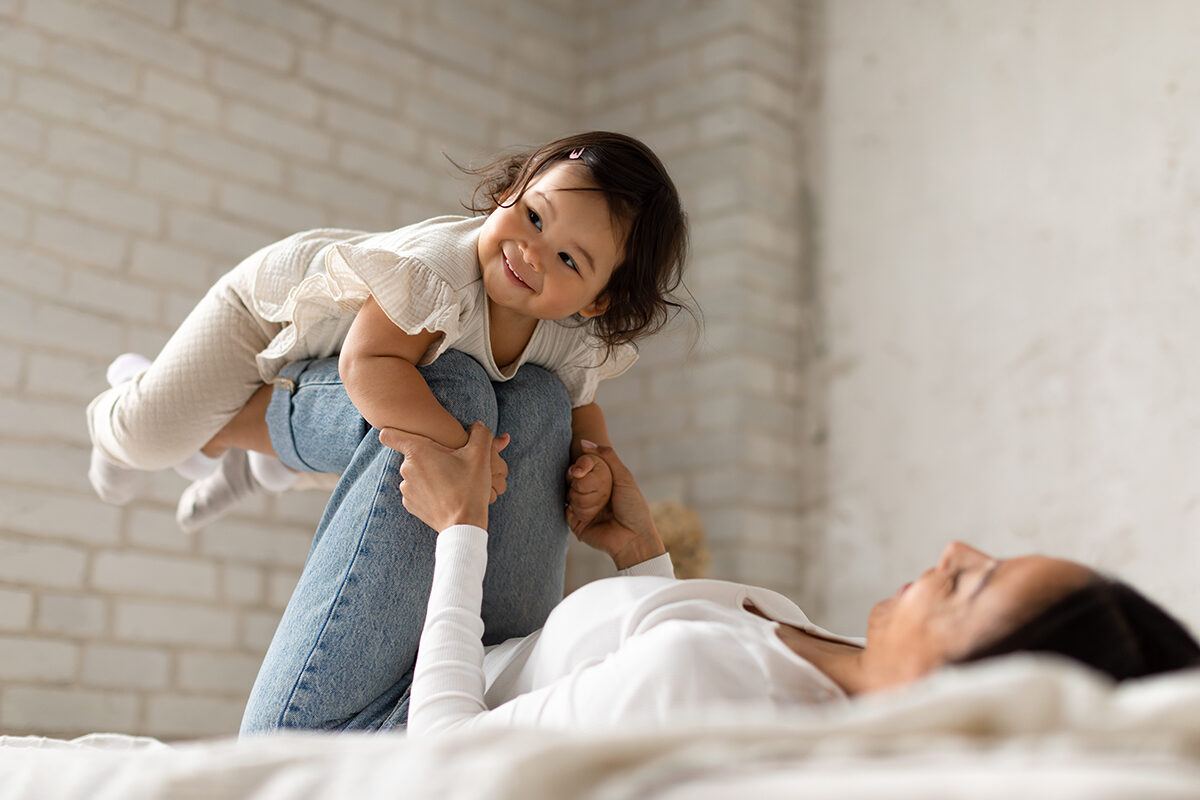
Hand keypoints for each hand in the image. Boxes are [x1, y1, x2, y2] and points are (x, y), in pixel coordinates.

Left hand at [379, 422, 508, 530]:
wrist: (464, 525)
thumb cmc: (470, 487)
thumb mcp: (480, 455)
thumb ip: (480, 434)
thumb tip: (478, 425)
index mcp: (418, 451)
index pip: (389, 434)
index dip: (393, 430)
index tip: (401, 432)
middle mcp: (406, 468)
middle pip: (412, 454)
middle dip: (429, 456)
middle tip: (451, 464)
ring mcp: (406, 488)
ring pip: (415, 473)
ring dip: (428, 474)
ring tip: (449, 481)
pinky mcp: (409, 504)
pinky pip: (416, 490)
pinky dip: (427, 490)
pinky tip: (443, 495)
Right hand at [567, 442, 664, 569]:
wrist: (633, 538)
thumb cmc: (633, 507)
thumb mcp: (624, 477)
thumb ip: (607, 457)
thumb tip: (584, 442)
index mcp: (604, 482)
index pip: (585, 466)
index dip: (581, 464)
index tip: (580, 466)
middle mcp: (592, 494)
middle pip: (573, 477)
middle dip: (576, 477)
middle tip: (580, 478)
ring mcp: (583, 507)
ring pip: (569, 491)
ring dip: (579, 494)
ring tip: (597, 504)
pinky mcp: (576, 522)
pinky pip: (567, 508)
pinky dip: (575, 507)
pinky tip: (587, 512)